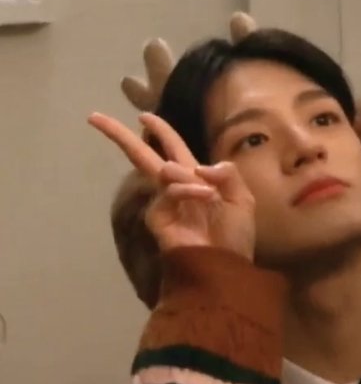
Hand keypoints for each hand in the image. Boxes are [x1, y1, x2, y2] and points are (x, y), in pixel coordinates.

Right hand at [87, 112, 255, 259]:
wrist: (227, 266)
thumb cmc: (234, 236)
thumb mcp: (242, 199)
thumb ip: (227, 174)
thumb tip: (198, 167)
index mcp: (195, 178)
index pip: (173, 148)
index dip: (160, 131)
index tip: (143, 117)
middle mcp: (175, 186)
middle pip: (142, 155)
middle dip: (119, 136)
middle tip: (94, 117)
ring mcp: (164, 202)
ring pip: (161, 168)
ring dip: (187, 177)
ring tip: (208, 196)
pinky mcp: (158, 217)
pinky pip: (170, 190)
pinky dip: (188, 190)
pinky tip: (204, 197)